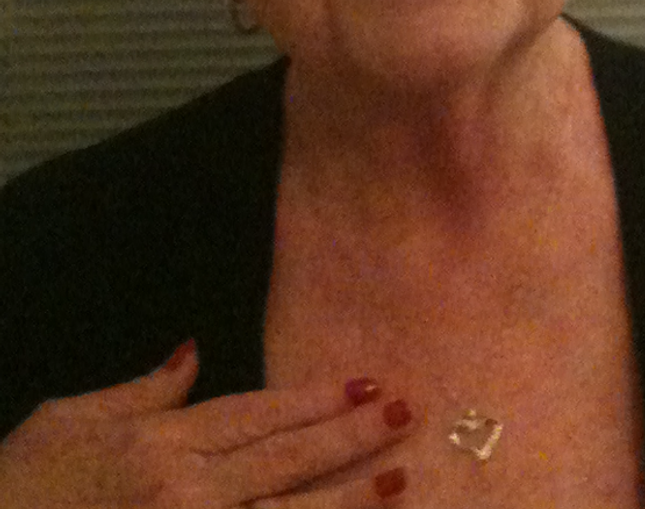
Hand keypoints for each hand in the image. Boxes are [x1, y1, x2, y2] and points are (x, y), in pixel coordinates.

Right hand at [0, 341, 414, 507]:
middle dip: (349, 438)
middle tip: (405, 414)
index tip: (363, 383)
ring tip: (399, 483)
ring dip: (345, 503)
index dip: (314, 400)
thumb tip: (193, 352)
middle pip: (284, 462)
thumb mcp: (70, 420)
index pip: (255, 415)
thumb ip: (143, 390)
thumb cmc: (20, 484)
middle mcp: (183, 492)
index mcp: (159, 444)